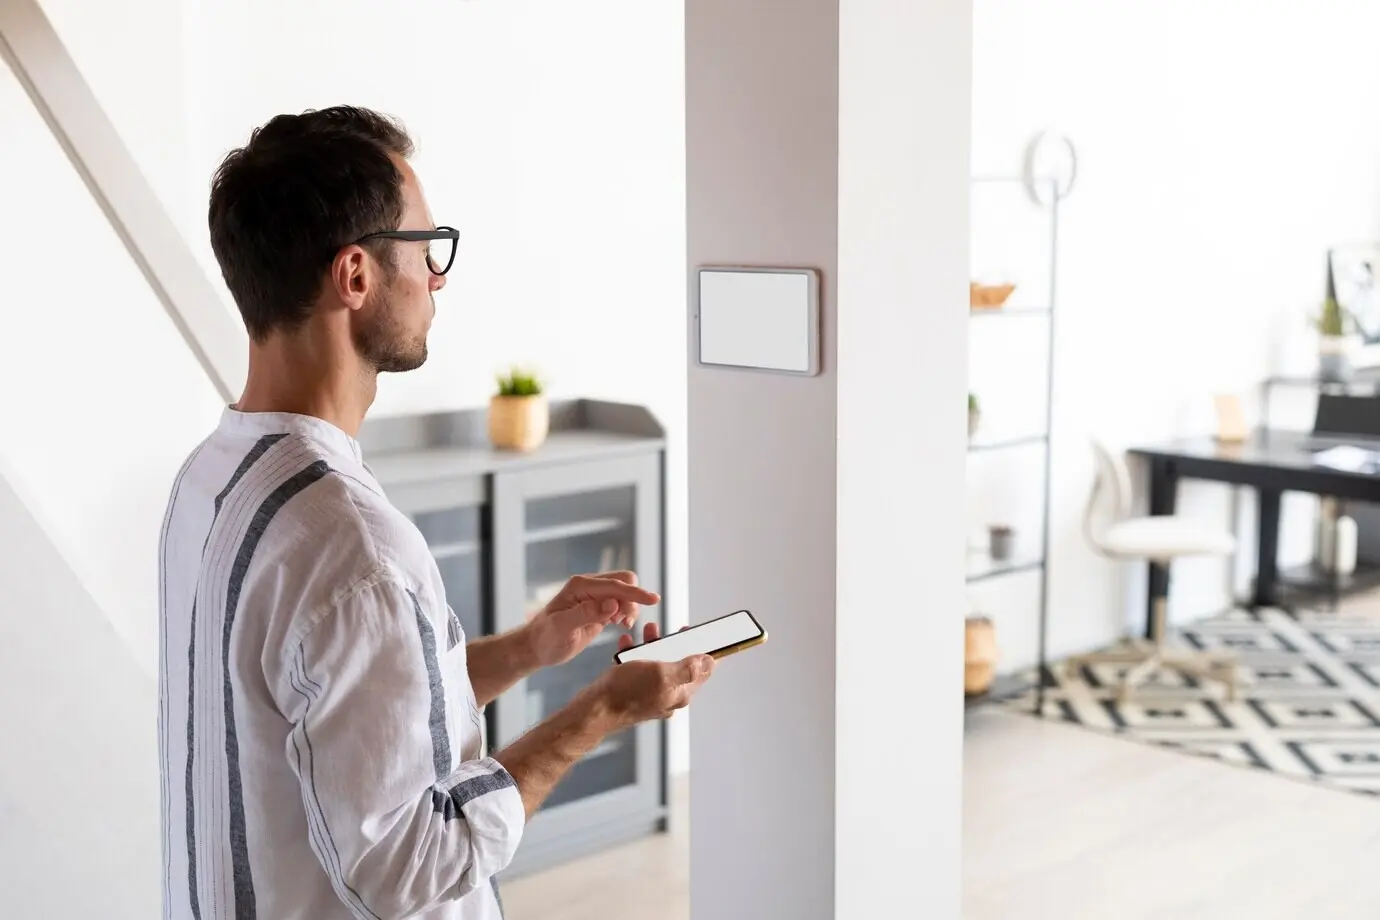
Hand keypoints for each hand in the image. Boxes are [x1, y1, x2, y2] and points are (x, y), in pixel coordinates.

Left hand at [526, 571, 658, 668]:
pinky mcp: (599, 607)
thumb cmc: (546, 638)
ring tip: (621, 625)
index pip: (615, 585)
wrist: (537, 647)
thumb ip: (587, 614)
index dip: (635, 593)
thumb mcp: (563, 628)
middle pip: (624, 582)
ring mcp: (595, 596)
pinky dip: (627, 612)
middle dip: (632, 600)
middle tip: (625, 622)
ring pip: (625, 592)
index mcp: (580, 586)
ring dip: (630, 607)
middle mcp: (589, 586)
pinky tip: (620, 624)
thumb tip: (613, 603)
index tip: (654, 600)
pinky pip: (621, 603)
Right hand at [596, 622, 713, 727]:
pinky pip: (638, 669)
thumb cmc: (625, 694)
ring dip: (654, 645)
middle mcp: (667, 695)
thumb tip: (709, 661)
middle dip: (676, 644)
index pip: (703, 672)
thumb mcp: (661, 674)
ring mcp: (650, 694)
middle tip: (672, 630)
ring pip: (658, 664)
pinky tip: (627, 644)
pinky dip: (635, 654)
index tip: (706, 636)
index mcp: (680, 692)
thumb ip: (687, 668)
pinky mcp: (633, 692)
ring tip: (649, 630)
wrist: (593, 711)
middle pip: (680, 665)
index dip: (707, 652)